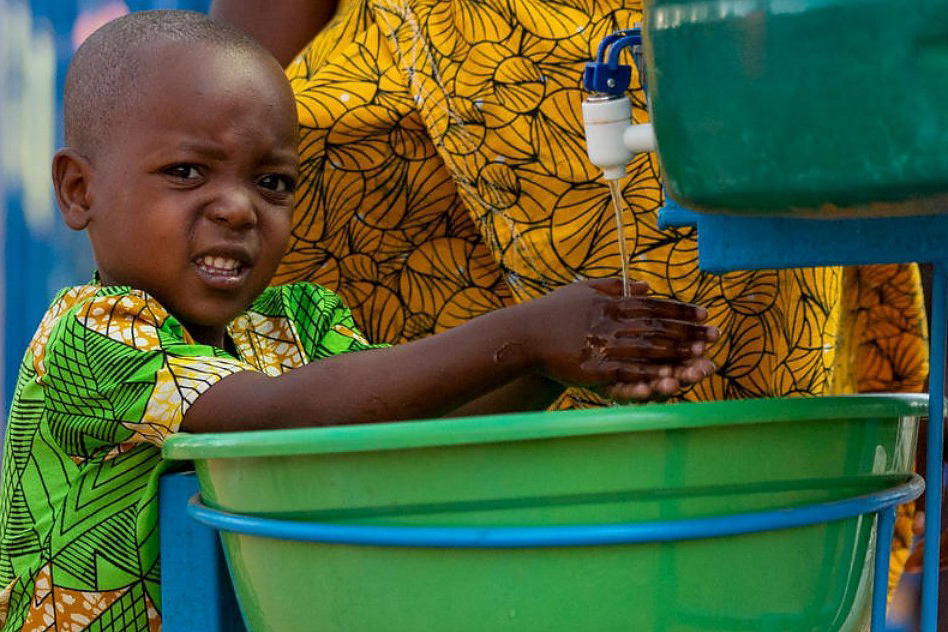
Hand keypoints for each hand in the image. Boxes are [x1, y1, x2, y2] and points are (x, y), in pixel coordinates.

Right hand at [517, 278, 717, 395]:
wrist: (522, 334)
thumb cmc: (552, 311)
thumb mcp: (583, 289)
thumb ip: (615, 285)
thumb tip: (646, 284)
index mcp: (611, 303)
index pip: (655, 305)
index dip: (682, 310)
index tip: (706, 314)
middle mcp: (610, 322)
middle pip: (658, 327)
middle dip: (689, 333)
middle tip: (715, 338)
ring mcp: (602, 346)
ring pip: (648, 350)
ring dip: (677, 355)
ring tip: (701, 359)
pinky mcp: (593, 368)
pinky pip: (626, 373)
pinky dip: (649, 376)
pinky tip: (669, 380)